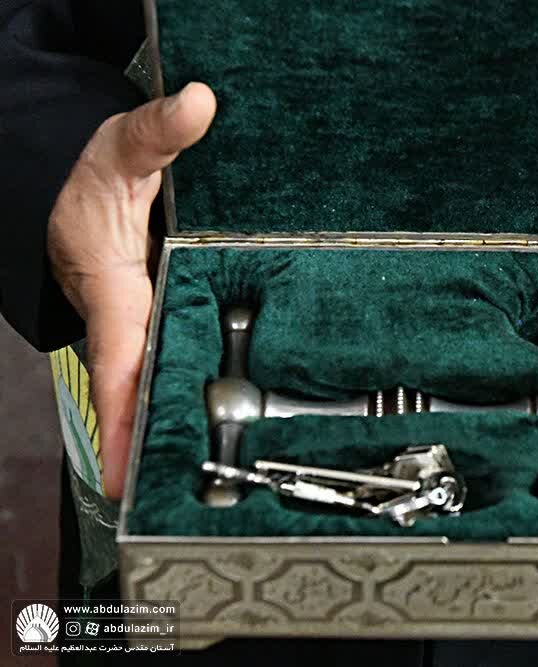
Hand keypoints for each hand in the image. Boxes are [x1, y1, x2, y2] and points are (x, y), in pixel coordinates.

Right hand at [48, 83, 215, 498]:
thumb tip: (198, 105)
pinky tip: (197, 417)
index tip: (125, 474)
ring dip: (163, 420)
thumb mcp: (122, 149)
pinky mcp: (147, 313)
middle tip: (176, 494)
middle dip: (150, 441)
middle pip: (139, 388)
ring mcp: (133, 317)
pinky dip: (174, 388)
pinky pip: (161, 358)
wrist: (58, 178)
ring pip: (151, 378)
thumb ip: (158, 132)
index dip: (124, 420)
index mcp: (113, 288)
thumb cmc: (78, 172)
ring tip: (191, 473)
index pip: (122, 364)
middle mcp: (122, 313)